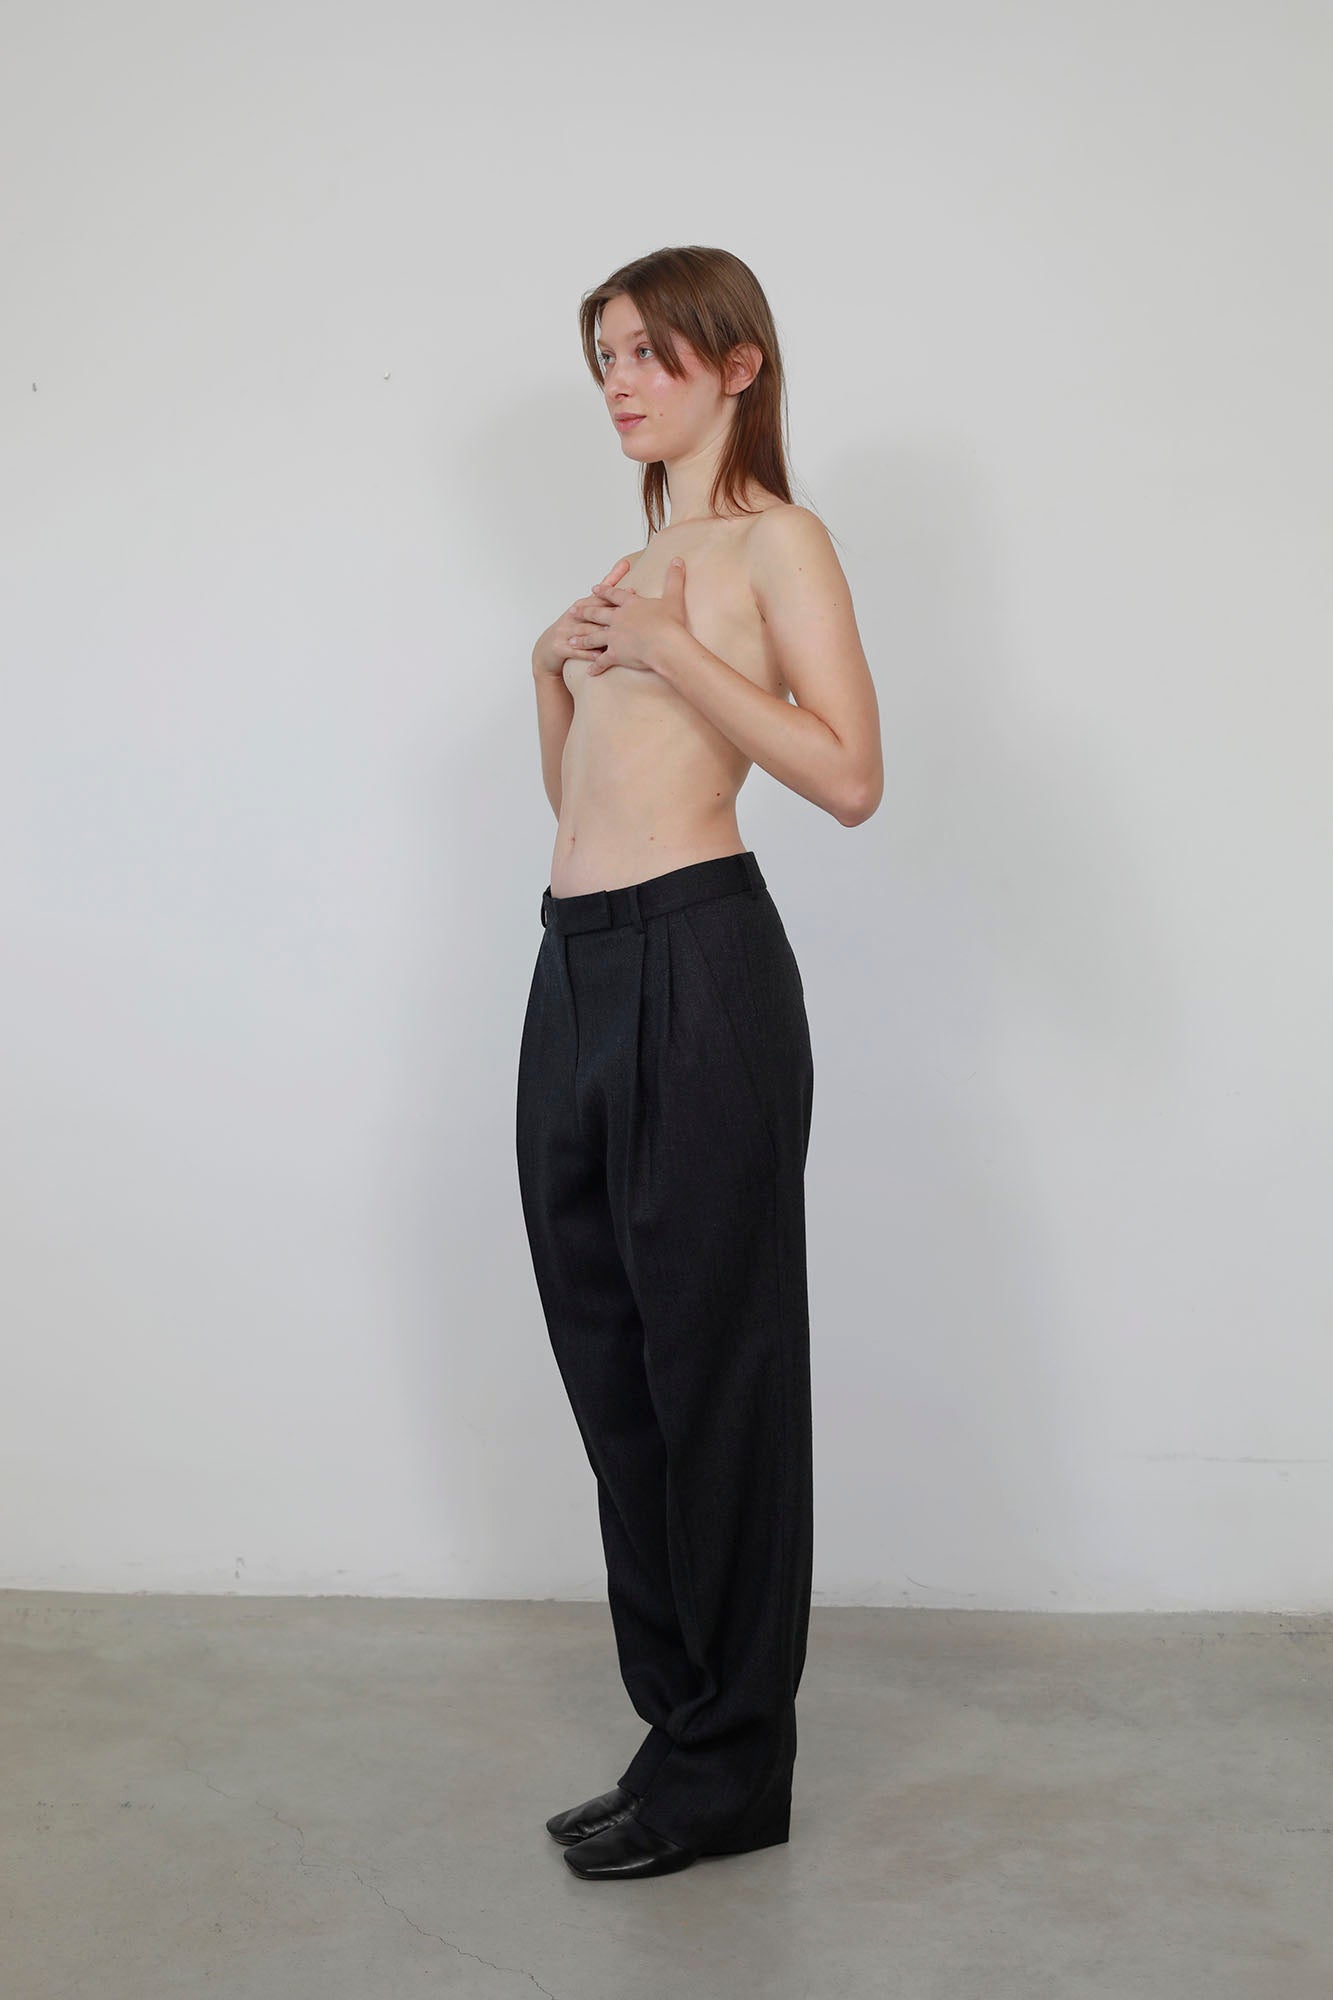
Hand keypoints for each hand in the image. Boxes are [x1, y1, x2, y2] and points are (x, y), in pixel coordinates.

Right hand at [532, 557, 631, 675]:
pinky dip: (588, 653)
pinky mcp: (559, 648)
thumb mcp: (583, 612)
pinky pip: (576, 651)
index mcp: (580, 606)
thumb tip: (621, 583)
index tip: (632, 590)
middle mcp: (572, 616)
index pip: (599, 597)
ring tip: (617, 636)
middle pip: (593, 612)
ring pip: (585, 631)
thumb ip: (601, 599)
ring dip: (601, 634)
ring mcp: (564, 632)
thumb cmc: (570, 629)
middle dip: (611, 611)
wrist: (545, 650)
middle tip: (628, 612)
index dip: (615, 593)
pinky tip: (600, 656)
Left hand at [583, 557, 688, 675]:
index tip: (594, 589)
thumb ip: (674, 578)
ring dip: (582, 639)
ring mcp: (614, 637)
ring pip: (593, 637)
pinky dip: (596, 667)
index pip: (613, 595)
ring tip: (571, 640)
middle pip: (597, 613)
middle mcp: (618, 619)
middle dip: (584, 612)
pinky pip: (602, 662)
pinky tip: (589, 671)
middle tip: (573, 611)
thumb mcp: (673, 597)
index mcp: (630, 605)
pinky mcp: (615, 654)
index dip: (604, 591)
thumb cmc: (670, 623)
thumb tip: (678, 560)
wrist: (665, 644)